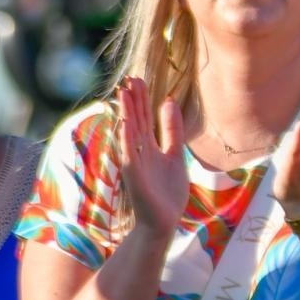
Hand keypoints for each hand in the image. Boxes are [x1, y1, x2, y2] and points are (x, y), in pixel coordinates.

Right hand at [113, 77, 188, 238]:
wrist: (163, 222)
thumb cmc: (167, 192)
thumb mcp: (175, 154)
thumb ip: (172, 131)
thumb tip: (168, 102)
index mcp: (150, 148)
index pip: (145, 118)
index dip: (142, 100)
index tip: (139, 79)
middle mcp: (140, 152)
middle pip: (137, 120)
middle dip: (134, 100)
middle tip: (131, 77)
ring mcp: (135, 162)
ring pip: (131, 132)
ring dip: (128, 111)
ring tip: (124, 91)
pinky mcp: (134, 174)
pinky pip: (130, 152)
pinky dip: (128, 136)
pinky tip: (126, 120)